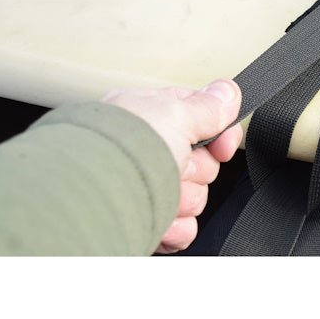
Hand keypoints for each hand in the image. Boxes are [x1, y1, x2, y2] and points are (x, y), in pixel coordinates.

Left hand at [101, 80, 241, 252]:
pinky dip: (176, 226)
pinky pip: (182, 226)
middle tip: (175, 163)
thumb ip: (206, 105)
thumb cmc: (120, 149)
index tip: (222, 145)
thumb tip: (228, 91)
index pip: (198, 119)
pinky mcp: (146, 221)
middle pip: (202, 161)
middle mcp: (144, 151)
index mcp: (147, 116)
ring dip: (183, 197)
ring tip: (158, 190)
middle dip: (196, 168)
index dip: (218, 133)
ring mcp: (144, 187)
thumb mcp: (173, 113)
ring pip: (194, 195)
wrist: (91, 201)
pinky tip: (160, 217)